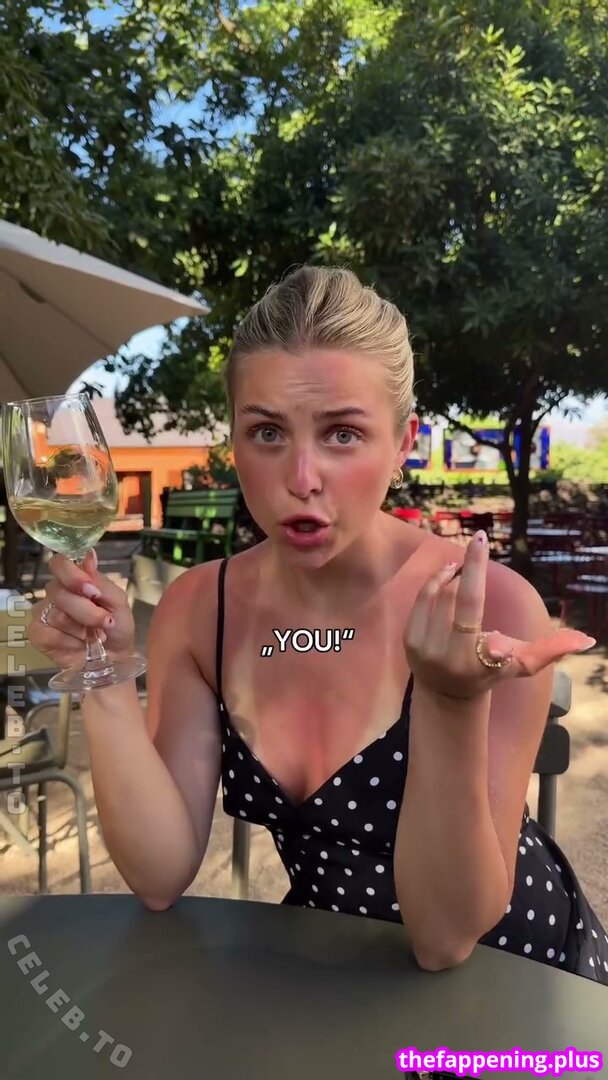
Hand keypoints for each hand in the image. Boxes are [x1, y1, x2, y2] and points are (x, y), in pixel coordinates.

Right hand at [29, 549, 135, 669]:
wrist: (114, 657)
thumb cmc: (117, 626)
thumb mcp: (118, 602)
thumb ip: (102, 582)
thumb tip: (89, 556)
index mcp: (74, 579)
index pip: (59, 563)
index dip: (72, 576)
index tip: (92, 592)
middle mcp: (55, 592)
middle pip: (59, 593)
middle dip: (87, 611)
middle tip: (105, 622)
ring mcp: (43, 613)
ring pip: (57, 615)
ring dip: (83, 630)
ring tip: (96, 637)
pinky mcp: (37, 634)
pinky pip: (48, 634)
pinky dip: (70, 642)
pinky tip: (80, 645)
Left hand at [403, 530, 595, 701]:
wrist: (447, 694)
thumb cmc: (490, 672)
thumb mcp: (521, 664)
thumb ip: (550, 650)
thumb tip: (586, 639)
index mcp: (473, 659)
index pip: (471, 605)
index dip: (474, 571)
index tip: (479, 541)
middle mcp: (443, 653)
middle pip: (454, 595)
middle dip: (467, 567)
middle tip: (477, 542)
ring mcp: (421, 647)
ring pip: (436, 594)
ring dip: (449, 575)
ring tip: (461, 565)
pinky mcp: (408, 641)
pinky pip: (422, 600)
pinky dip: (434, 584)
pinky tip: (446, 576)